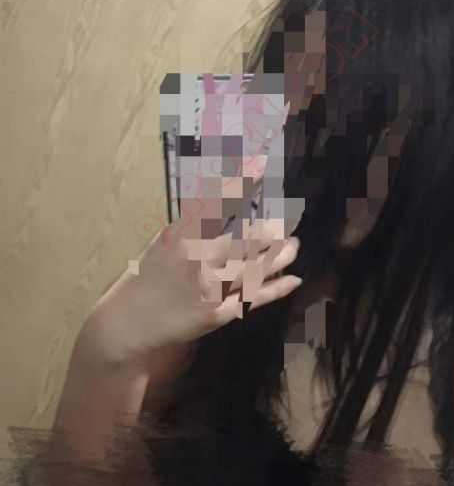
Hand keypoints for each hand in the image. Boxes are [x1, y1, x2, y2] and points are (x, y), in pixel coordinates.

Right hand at [82, 201, 301, 366]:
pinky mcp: (217, 314)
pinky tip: (293, 279)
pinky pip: (254, 298)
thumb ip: (191, 226)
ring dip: (281, 255)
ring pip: (256, 267)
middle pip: (247, 237)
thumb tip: (219, 201)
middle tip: (289, 220)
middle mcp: (197, 258)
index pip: (217, 201)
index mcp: (181, 236)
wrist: (128, 324)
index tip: (262, 162)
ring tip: (293, 246)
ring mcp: (209, 287)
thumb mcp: (162, 245)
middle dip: (273, 229)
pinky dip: (276, 288)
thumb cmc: (146, 280)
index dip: (242, 181)